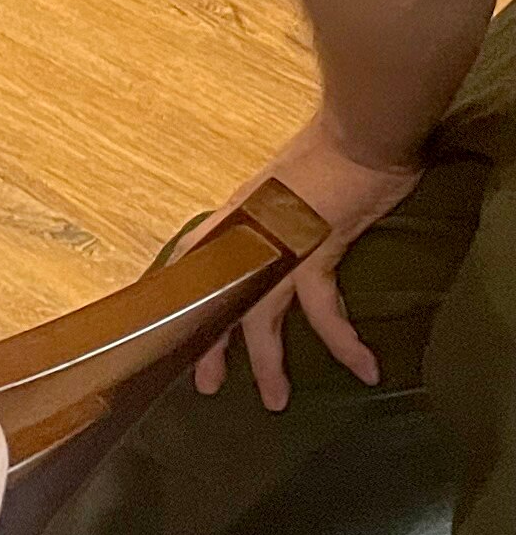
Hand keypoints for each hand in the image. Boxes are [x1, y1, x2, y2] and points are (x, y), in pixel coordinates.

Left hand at [191, 109, 423, 408]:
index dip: (181, 297)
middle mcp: (247, 237)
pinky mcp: (315, 252)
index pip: (194, 263)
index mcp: (237, 220)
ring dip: (269, 362)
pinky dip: (344, 341)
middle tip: (206, 385)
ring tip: (275, 401)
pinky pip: (324, 309)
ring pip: (262, 316)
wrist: (358, 134)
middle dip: (213, 346)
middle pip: (217, 300)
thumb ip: (274, 213)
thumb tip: (277, 231)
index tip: (171, 328)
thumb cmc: (328, 153)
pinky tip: (364, 368)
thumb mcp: (285, 185)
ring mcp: (278, 246)